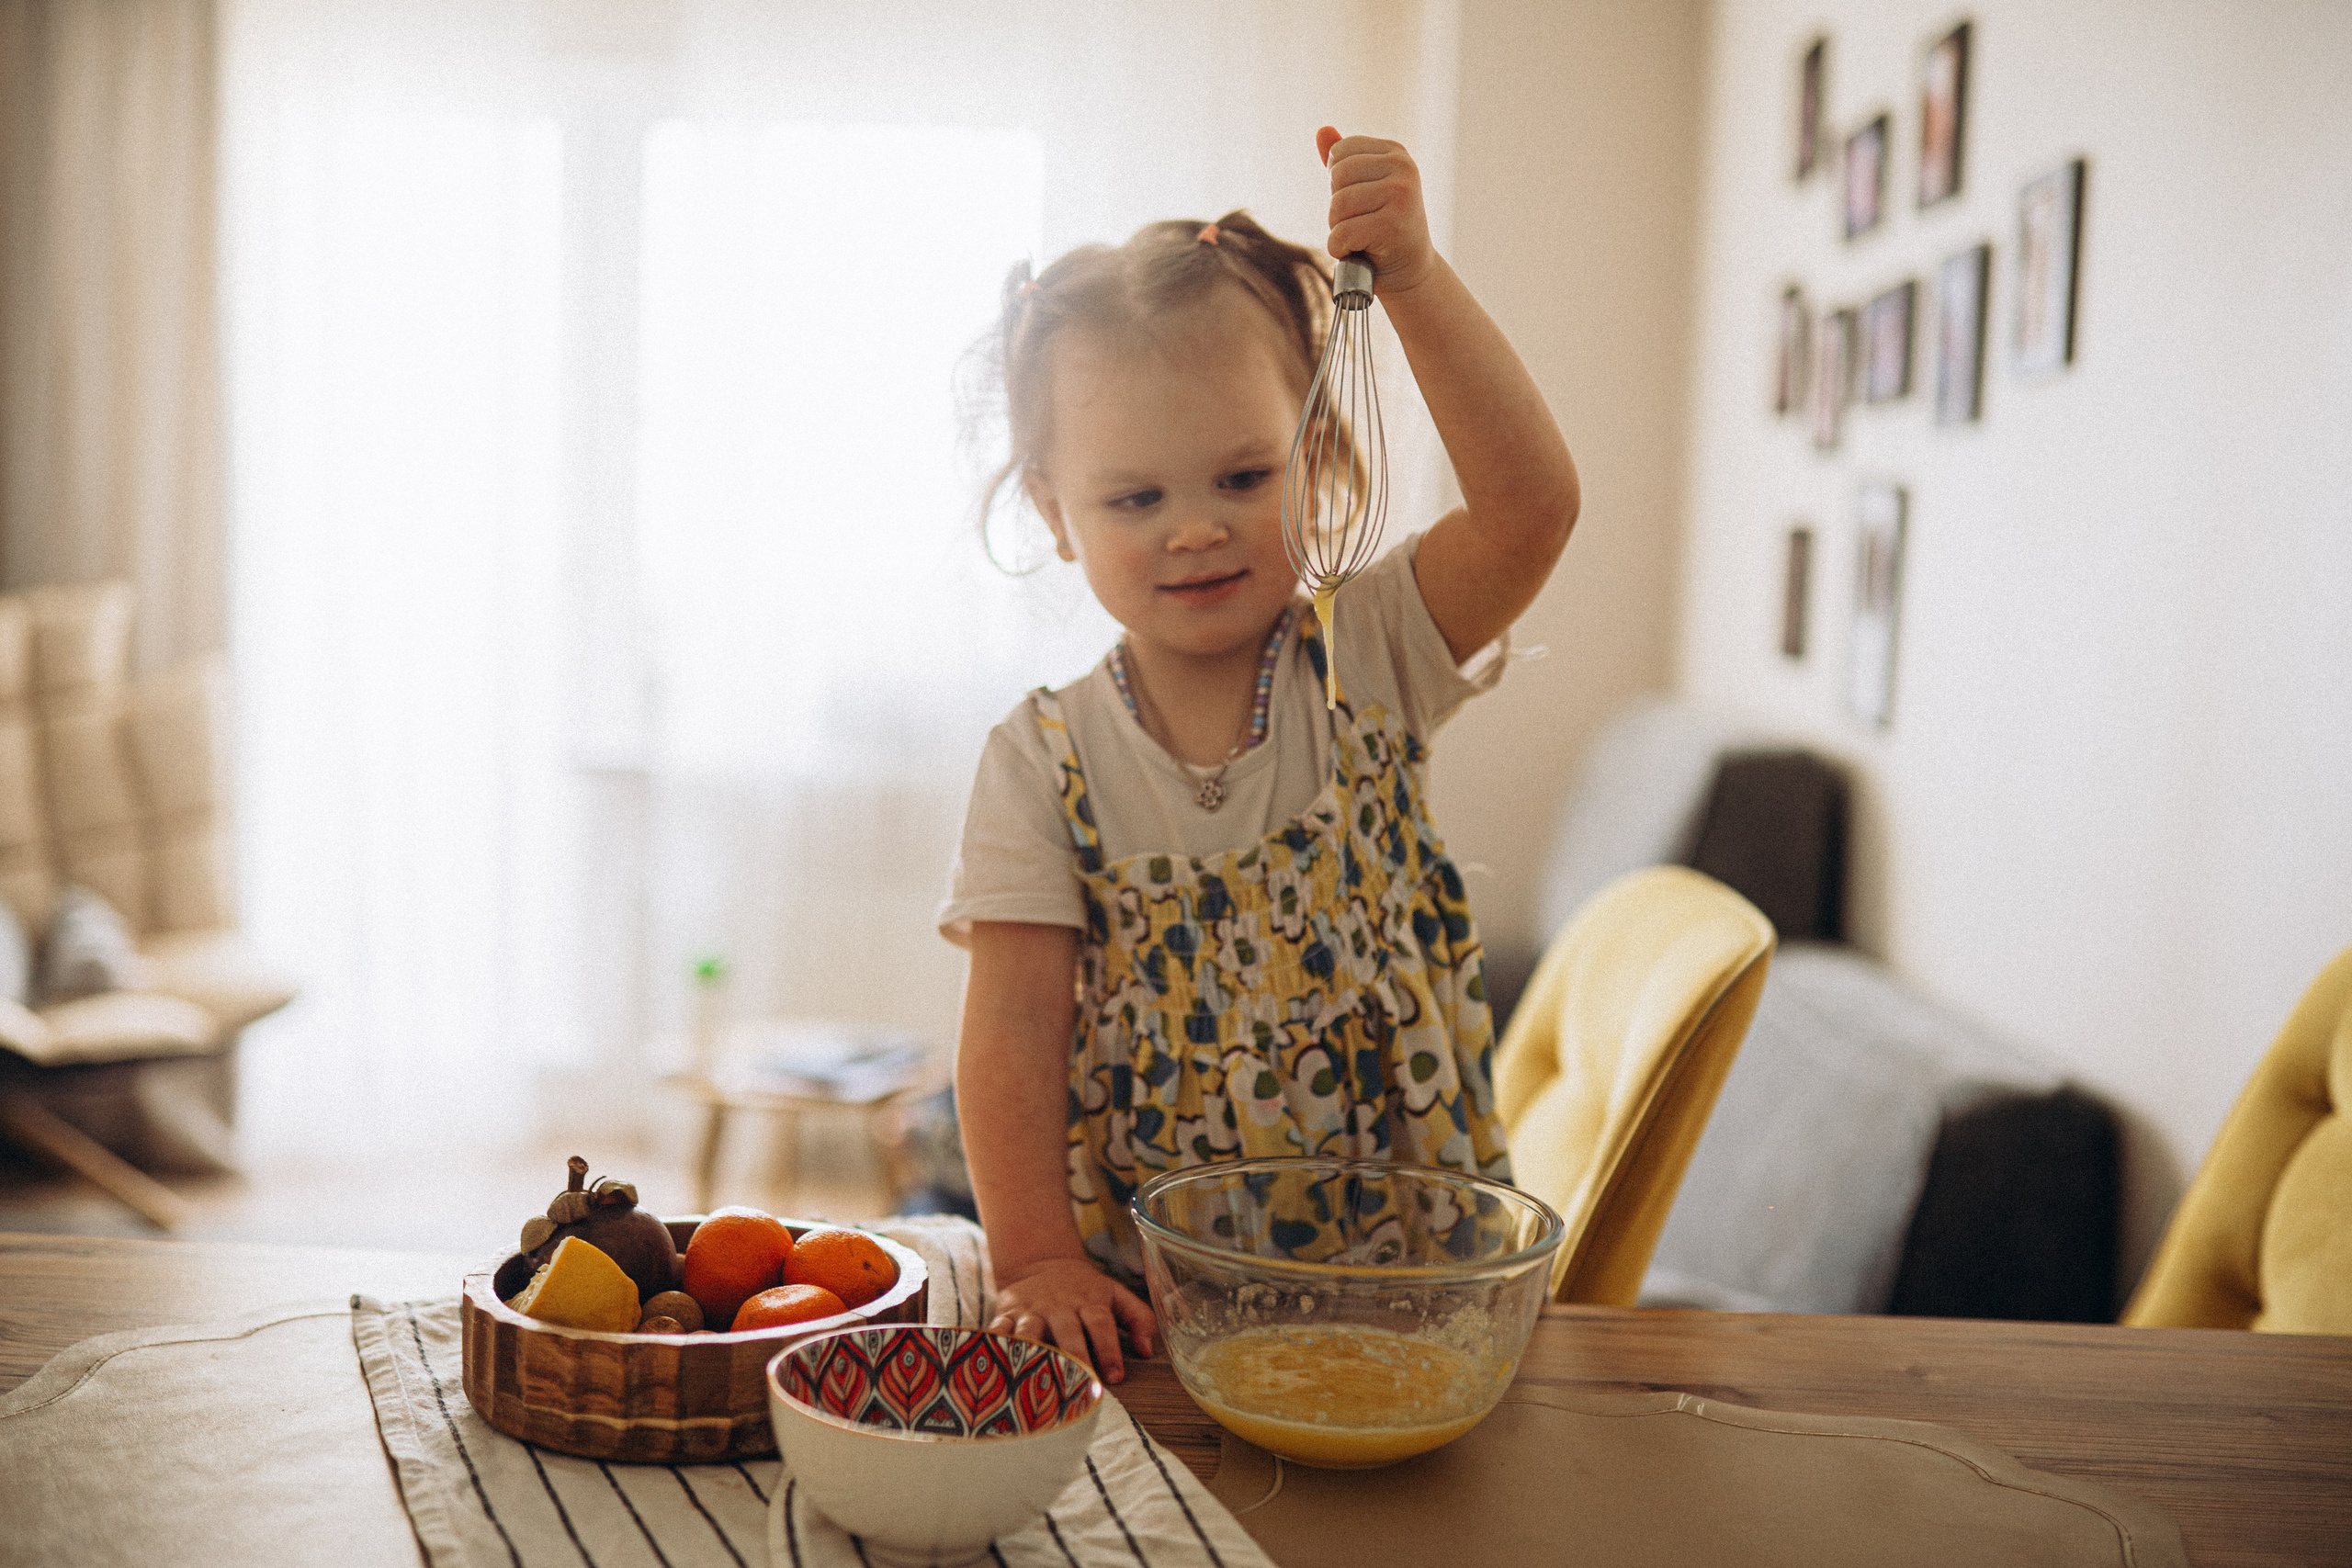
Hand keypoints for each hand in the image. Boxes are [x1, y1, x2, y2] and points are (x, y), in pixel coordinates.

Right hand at [987, 1257, 1156, 1383]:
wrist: (1043, 1263)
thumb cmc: (1085, 1289)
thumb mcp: (1115, 1294)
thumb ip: (1138, 1318)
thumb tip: (1147, 1351)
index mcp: (1089, 1302)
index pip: (1101, 1325)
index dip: (1109, 1349)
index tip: (1115, 1376)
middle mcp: (1060, 1306)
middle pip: (1067, 1331)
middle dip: (1074, 1356)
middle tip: (1079, 1384)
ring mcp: (1032, 1310)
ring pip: (1031, 1331)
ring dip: (1033, 1352)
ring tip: (1033, 1376)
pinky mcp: (1007, 1313)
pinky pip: (999, 1329)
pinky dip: (994, 1344)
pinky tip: (992, 1360)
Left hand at [1317, 125, 1436, 296]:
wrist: (1410, 271)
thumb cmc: (1382, 229)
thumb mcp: (1364, 189)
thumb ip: (1344, 161)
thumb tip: (1322, 130)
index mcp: (1395, 152)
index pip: (1340, 152)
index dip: (1338, 183)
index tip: (1361, 201)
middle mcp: (1403, 167)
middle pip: (1337, 177)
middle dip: (1338, 207)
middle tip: (1361, 223)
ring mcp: (1401, 194)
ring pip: (1337, 205)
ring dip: (1339, 229)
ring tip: (1362, 237)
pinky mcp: (1394, 224)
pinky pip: (1342, 233)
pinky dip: (1340, 249)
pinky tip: (1359, 251)